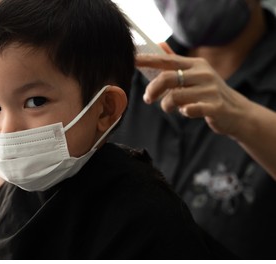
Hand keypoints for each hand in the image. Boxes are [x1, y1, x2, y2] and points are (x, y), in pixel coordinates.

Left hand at [137, 53, 251, 137]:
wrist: (237, 113)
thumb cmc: (209, 93)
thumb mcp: (195, 74)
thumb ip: (175, 62)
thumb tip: (158, 44)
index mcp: (196, 64)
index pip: (166, 60)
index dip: (148, 60)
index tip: (132, 61)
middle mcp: (203, 74)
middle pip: (167, 78)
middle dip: (152, 89)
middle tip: (147, 98)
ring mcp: (210, 90)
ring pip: (174, 96)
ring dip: (166, 105)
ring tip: (169, 107)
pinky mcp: (215, 106)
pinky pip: (189, 110)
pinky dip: (183, 112)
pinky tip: (186, 112)